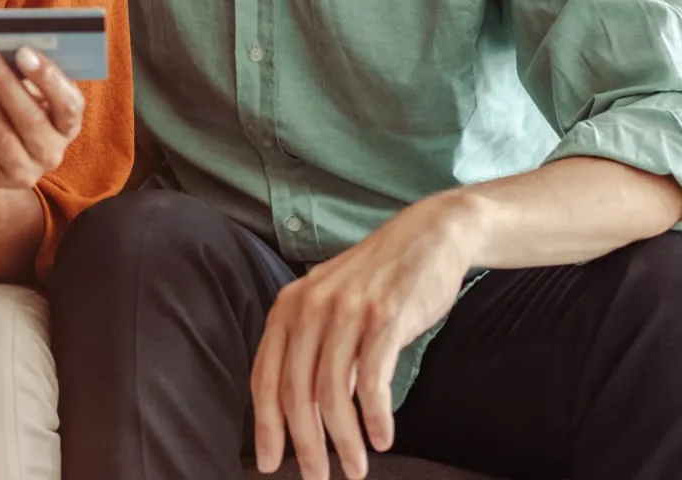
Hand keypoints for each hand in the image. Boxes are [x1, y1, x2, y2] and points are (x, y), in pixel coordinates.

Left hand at [0, 43, 84, 191]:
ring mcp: (22, 171)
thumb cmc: (6, 107)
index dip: (49, 79)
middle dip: (3, 81)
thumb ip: (17, 70)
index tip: (24, 51)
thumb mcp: (20, 88)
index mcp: (67, 125)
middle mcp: (51, 152)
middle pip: (30, 119)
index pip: (69, 105)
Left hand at [252, 192, 477, 479]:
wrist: (427, 236)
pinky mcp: (385, 317)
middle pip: (295, 391)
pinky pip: (372, 379)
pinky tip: (383, 438)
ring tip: (355, 469)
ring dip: (343, 441)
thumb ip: (313, 348)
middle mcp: (311, 306)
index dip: (265, 425)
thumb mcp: (332, 305)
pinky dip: (376, 417)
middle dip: (304, 444)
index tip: (270, 464)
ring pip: (332, 392)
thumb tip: (303, 411)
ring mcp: (347, 310)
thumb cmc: (378, 280)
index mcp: (290, 305)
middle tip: (316, 478)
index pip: (265, 375)